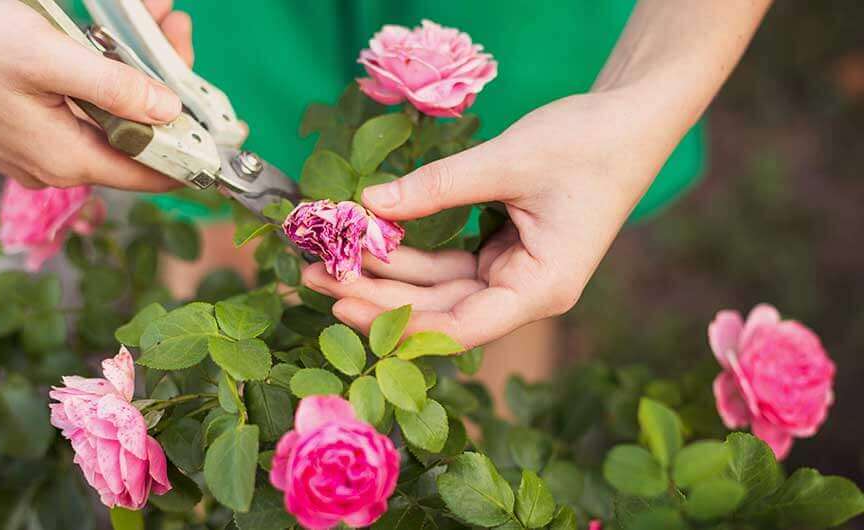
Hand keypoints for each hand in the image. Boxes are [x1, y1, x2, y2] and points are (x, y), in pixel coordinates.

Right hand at [0, 0, 193, 189]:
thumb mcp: (46, 56)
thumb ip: (115, 88)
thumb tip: (170, 112)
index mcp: (65, 158)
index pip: (151, 173)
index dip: (193, 152)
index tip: (225, 128)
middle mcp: (54, 162)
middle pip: (133, 134)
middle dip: (164, 82)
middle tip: (174, 27)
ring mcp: (35, 143)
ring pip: (107, 112)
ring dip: (133, 66)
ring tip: (151, 16)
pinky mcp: (20, 120)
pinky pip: (78, 100)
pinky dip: (100, 67)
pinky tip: (108, 32)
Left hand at [302, 90, 678, 347]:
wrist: (630, 120)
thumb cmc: (586, 144)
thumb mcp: (507, 162)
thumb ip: (436, 187)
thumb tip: (368, 203)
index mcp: (541, 289)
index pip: (459, 326)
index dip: (399, 321)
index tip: (343, 304)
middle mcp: (525, 293)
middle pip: (439, 311)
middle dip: (377, 295)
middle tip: (315, 276)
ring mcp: (512, 275)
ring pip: (438, 288)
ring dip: (387, 274)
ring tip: (327, 260)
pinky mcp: (502, 254)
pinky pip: (447, 263)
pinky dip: (410, 251)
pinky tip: (369, 239)